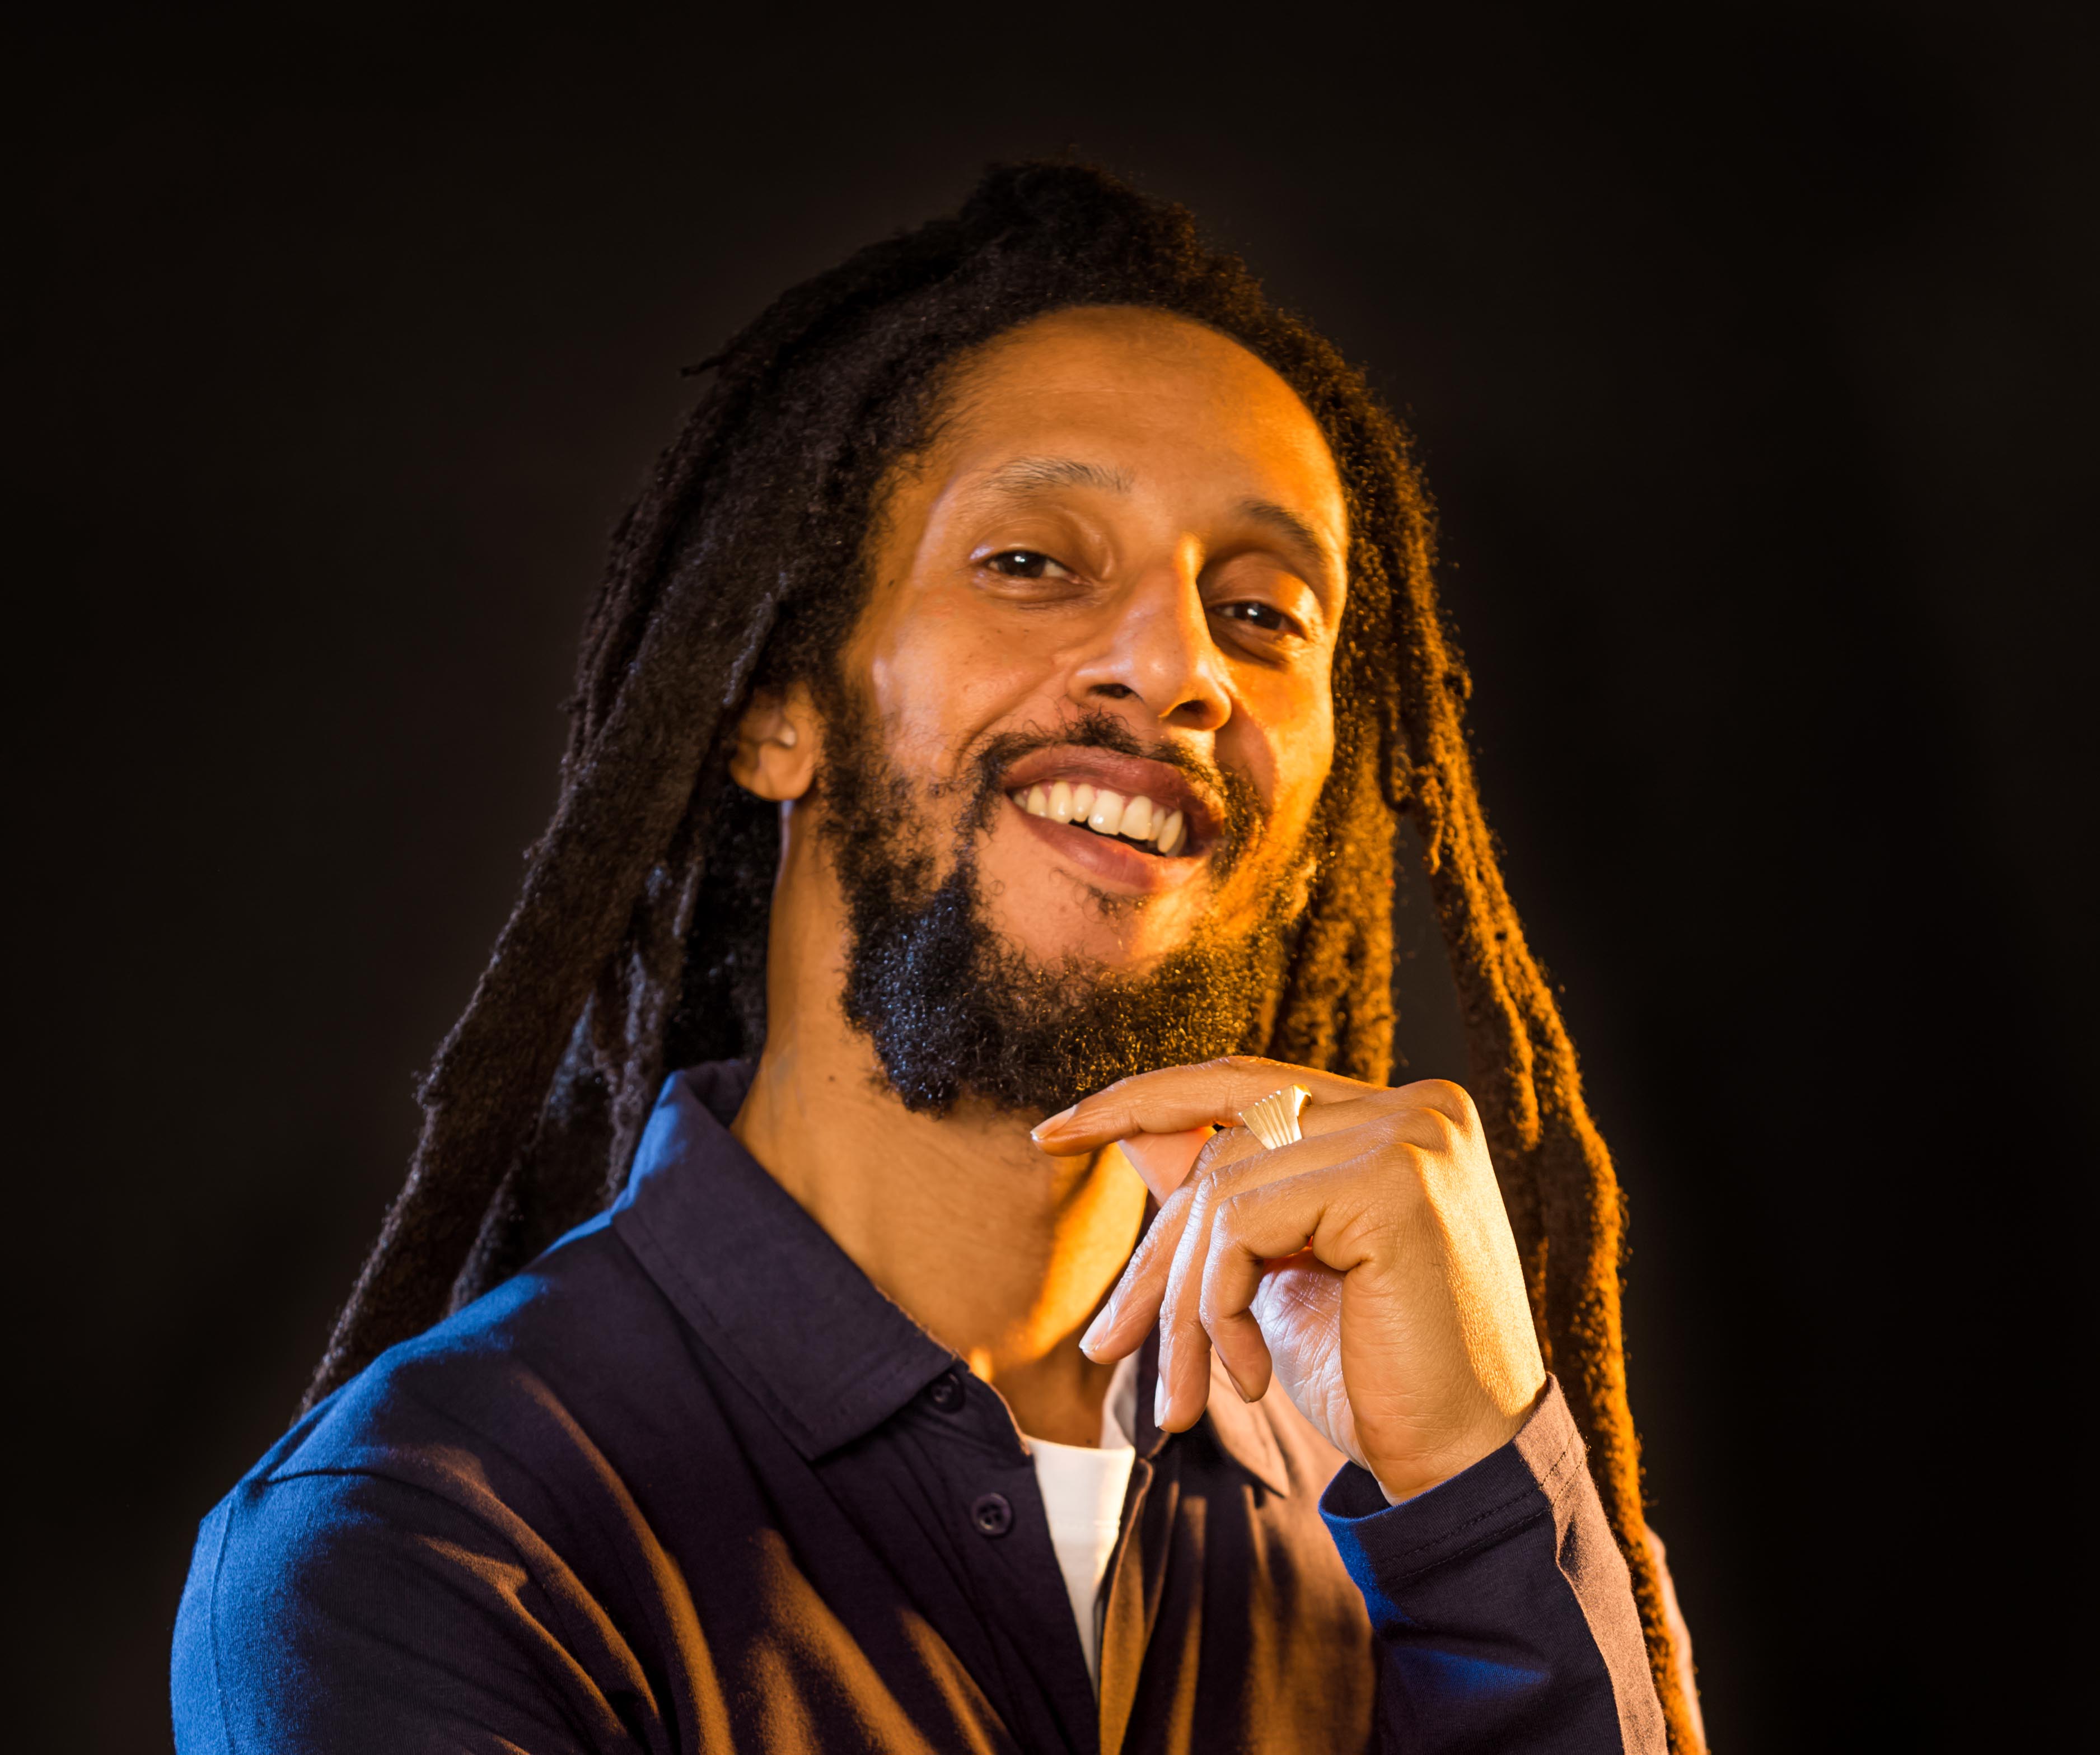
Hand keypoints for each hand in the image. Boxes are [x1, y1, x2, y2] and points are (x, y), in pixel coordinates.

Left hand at [1035, 1056, 1545, 1503]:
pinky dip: (1218, 1310)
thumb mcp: (1280, 1272)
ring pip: (1223, 1193)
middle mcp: (1414, 1106)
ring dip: (1184, 1308)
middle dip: (1154, 1251)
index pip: (1243, 1084)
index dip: (1142, 1101)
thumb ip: (1225, 1195)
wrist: (1462, 1470)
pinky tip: (1249, 1378)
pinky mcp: (1393, 1180)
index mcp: (1397, 1115)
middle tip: (1105, 1343)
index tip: (1052, 1133)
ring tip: (1192, 1392)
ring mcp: (1409, 1135)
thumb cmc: (1379, 1377)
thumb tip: (1131, 1131)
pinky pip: (1243, 1226)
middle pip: (1222, 1143)